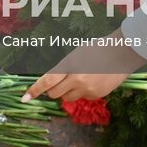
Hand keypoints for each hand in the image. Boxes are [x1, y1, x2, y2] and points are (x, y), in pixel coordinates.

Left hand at [23, 37, 146, 102]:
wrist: (121, 52)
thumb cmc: (97, 48)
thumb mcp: (75, 54)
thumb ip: (63, 69)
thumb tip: (52, 82)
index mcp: (69, 65)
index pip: (47, 81)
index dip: (35, 90)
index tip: (25, 98)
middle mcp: (76, 80)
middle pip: (55, 93)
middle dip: (52, 90)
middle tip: (58, 82)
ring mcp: (87, 90)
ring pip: (68, 98)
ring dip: (67, 92)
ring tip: (78, 78)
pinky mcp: (96, 95)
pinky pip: (82, 98)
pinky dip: (82, 92)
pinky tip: (92, 80)